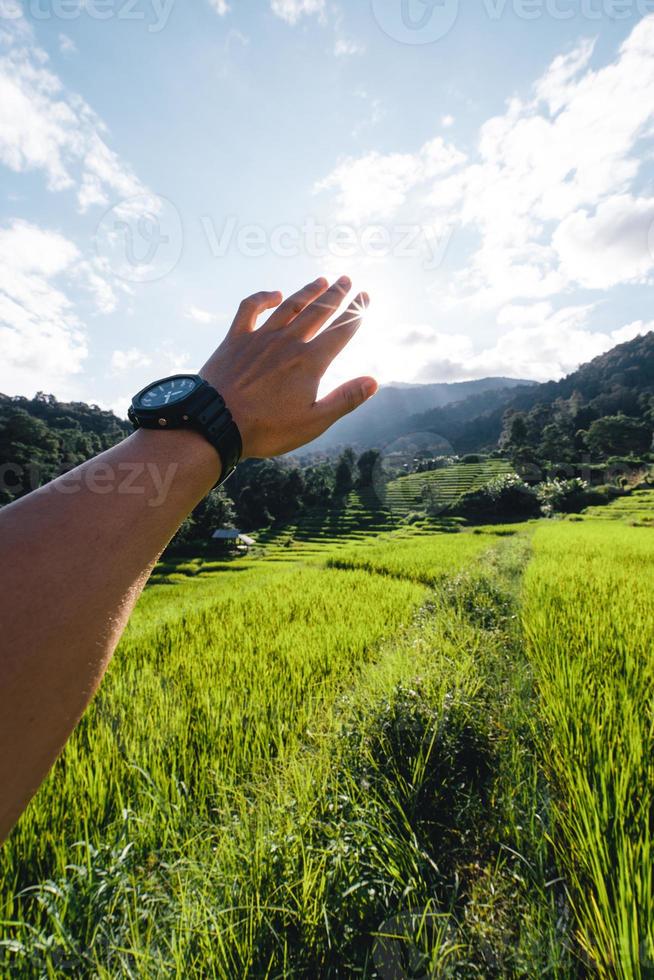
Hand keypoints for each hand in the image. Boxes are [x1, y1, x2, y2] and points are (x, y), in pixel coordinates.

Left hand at [199, 276, 377, 457]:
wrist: (216, 423)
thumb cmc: (266, 428)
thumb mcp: (313, 422)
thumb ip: (344, 399)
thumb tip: (373, 381)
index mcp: (310, 362)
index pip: (340, 331)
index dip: (356, 312)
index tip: (365, 296)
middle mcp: (288, 342)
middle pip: (318, 312)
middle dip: (335, 295)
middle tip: (347, 280)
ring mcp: (261, 337)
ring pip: (290, 306)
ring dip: (307, 292)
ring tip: (321, 280)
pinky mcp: (236, 339)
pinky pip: (250, 308)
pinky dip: (263, 297)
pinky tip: (274, 294)